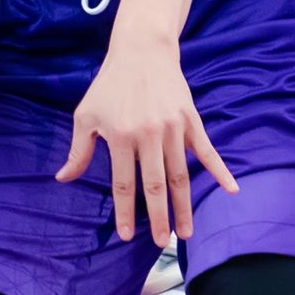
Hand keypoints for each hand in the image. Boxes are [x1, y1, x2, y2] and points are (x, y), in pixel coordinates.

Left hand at [55, 35, 238, 247]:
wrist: (141, 50)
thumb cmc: (109, 85)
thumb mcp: (86, 115)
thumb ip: (78, 150)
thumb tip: (63, 179)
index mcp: (121, 136)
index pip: (124, 184)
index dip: (125, 212)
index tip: (127, 236)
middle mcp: (148, 135)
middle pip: (155, 185)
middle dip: (159, 218)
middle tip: (161, 243)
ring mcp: (173, 128)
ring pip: (180, 175)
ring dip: (184, 206)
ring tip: (186, 232)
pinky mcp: (191, 121)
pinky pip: (207, 151)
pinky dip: (220, 171)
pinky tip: (232, 190)